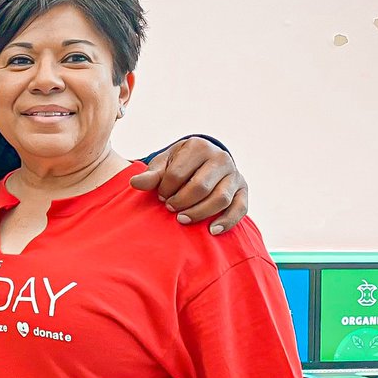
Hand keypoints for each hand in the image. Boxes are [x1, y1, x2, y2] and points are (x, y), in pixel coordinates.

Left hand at [129, 137, 247, 234]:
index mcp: (198, 147)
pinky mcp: (243, 190)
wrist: (203, 161)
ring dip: (199, 213)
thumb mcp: (164, 165)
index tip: (160, 196)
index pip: (178, 173)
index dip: (166, 189)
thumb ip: (151, 175)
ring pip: (220, 199)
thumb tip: (134, 183)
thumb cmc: (179, 164)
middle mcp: (221, 158)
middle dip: (181, 202)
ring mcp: (235, 174)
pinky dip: (227, 221)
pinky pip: (240, 208)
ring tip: (182, 219)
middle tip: (170, 208)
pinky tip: (211, 230)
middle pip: (200, 187)